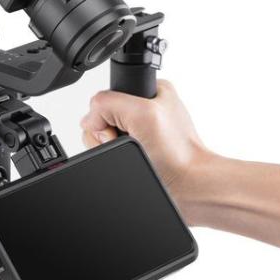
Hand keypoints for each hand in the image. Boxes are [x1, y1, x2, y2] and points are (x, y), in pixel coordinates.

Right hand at [81, 80, 212, 221]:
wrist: (190, 188)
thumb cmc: (179, 154)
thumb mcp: (142, 113)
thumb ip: (106, 103)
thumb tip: (89, 120)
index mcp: (149, 91)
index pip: (106, 96)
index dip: (106, 115)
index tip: (125, 128)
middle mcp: (143, 111)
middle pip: (101, 118)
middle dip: (107, 135)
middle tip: (133, 143)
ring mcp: (139, 133)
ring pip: (101, 138)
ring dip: (111, 150)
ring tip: (138, 155)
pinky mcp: (137, 151)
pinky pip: (109, 152)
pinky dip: (115, 159)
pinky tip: (136, 162)